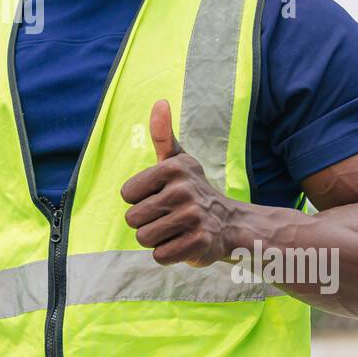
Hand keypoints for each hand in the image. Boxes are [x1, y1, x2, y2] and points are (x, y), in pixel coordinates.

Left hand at [121, 100, 234, 267]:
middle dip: (146, 223)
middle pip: (133, 219)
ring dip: (156, 239)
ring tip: (175, 229)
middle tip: (168, 217)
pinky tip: (183, 243)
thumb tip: (160, 101)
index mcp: (172, 168)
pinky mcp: (199, 243)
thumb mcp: (177, 160)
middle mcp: (183, 191)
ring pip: (144, 238)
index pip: (127, 194)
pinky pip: (160, 255)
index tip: (160, 197)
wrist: (230, 223)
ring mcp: (193, 217)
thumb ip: (162, 135)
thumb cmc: (192, 189)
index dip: (139, 200)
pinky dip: (168, 254)